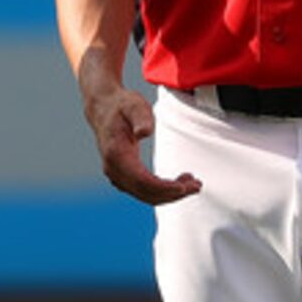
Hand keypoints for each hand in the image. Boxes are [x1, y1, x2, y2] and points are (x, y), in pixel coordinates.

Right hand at [85, 83, 199, 205]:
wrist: (103, 108)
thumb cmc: (122, 106)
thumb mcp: (134, 105)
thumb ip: (141, 117)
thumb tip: (144, 132)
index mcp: (116, 154)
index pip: (141, 180)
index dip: (163, 187)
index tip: (183, 187)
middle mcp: (113, 169)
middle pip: (145, 192)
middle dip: (172, 194)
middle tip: (197, 186)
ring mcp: (116, 175)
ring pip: (145, 195)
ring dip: (170, 194)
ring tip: (193, 183)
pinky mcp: (122, 176)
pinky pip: (143, 191)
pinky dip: (162, 191)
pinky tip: (179, 183)